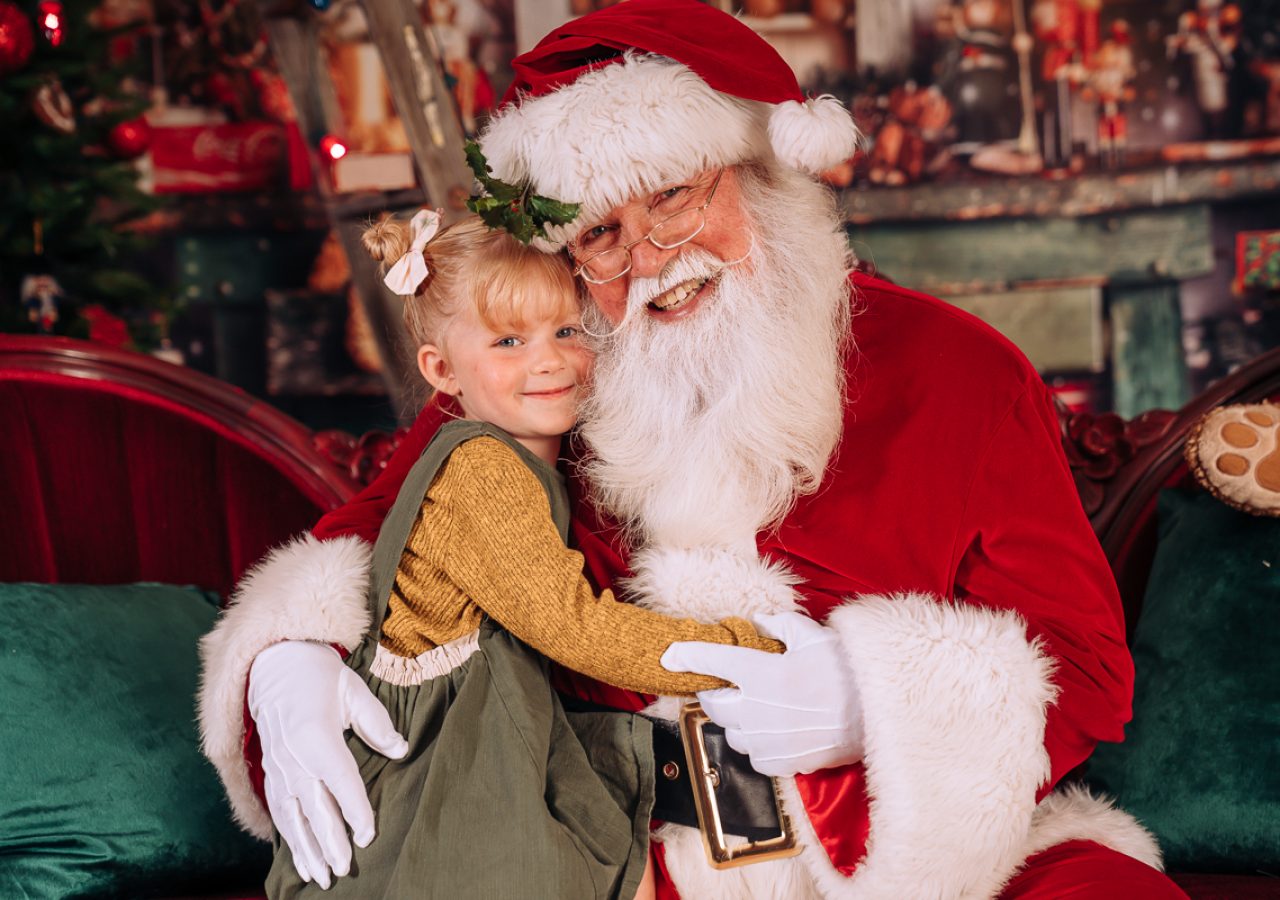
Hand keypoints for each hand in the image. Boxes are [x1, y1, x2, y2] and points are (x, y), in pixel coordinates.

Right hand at [249, 641, 408, 887]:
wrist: (275, 666)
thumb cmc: (319, 677)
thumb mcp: (353, 690)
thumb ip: (377, 723)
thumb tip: (399, 749)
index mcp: (315, 736)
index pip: (340, 781)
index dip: (355, 811)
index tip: (368, 835)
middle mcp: (292, 758)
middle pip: (314, 808)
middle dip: (330, 842)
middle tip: (345, 869)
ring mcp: (278, 769)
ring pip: (293, 818)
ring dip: (307, 850)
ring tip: (322, 876)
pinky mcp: (270, 774)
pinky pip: (279, 813)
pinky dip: (290, 840)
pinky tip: (302, 860)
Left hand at [661, 611, 863, 776]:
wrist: (878, 713)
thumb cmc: (847, 670)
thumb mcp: (813, 636)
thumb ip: (779, 625)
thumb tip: (757, 622)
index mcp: (761, 672)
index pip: (713, 661)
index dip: (687, 656)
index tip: (670, 655)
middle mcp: (757, 708)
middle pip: (714, 703)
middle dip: (715, 691)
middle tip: (729, 683)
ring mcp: (767, 739)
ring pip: (732, 732)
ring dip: (736, 719)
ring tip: (756, 708)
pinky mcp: (782, 762)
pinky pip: (754, 756)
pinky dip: (756, 744)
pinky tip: (772, 731)